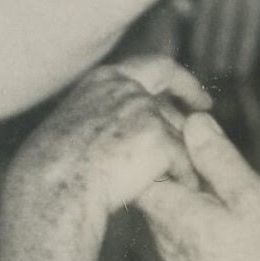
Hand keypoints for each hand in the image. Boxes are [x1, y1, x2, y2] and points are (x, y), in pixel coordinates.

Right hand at [5, 56, 206, 242]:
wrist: (53, 188)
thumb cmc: (52, 169)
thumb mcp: (74, 125)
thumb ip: (102, 116)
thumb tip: (122, 130)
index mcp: (104, 81)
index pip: (154, 66)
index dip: (180, 80)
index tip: (196, 96)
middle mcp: (128, 88)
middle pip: (173, 100)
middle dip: (192, 110)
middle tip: (207, 123)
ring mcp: (145, 112)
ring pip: (178, 135)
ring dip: (183, 156)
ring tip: (187, 177)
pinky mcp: (158, 140)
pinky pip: (183, 162)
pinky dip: (184, 178)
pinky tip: (185, 194)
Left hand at [133, 107, 259, 260]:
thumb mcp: (249, 195)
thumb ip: (217, 158)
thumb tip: (193, 123)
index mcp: (172, 212)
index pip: (142, 163)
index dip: (159, 138)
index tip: (187, 123)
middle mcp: (162, 235)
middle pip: (151, 182)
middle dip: (172, 156)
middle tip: (203, 137)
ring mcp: (172, 253)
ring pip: (167, 203)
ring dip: (186, 182)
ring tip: (217, 166)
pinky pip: (180, 224)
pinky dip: (194, 205)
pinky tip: (221, 202)